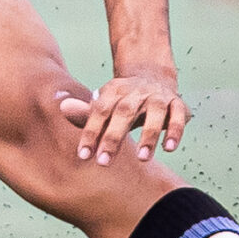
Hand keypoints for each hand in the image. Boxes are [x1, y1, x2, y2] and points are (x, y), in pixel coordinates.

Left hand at [57, 63, 185, 166]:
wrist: (152, 75)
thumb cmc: (123, 100)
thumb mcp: (104, 103)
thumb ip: (85, 111)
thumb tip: (61, 107)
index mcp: (113, 90)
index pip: (99, 111)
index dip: (90, 132)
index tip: (83, 155)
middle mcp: (135, 91)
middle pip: (123, 113)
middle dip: (113, 138)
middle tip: (103, 162)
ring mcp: (157, 97)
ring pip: (154, 114)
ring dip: (148, 135)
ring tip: (141, 158)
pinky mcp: (177, 103)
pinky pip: (177, 117)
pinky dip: (174, 131)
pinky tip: (168, 148)